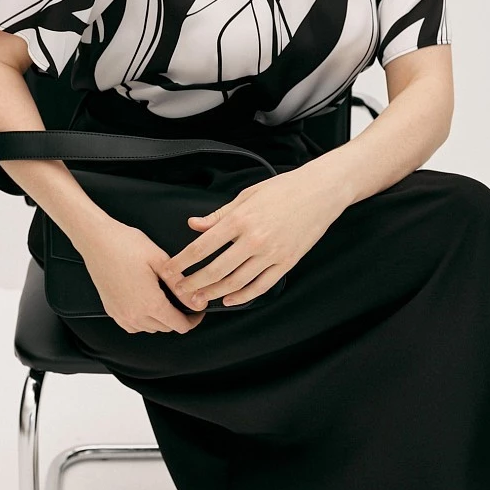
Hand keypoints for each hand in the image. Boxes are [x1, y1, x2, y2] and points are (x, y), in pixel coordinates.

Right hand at [80, 219, 207, 333]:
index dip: (193, 320)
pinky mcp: (110, 309)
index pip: (179, 325)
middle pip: (165, 328)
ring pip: (149, 328)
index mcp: (150, 304)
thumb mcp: (160, 260)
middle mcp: (134, 315)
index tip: (198, 310)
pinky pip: (132, 325)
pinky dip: (143, 320)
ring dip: (160, 319)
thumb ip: (179, 285)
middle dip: (178, 317)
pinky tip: (146, 304)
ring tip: (166, 300)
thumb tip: (197, 303)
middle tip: (183, 300)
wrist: (96, 240)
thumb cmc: (126, 245)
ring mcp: (120, 314)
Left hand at [157, 166, 345, 308]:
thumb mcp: (246, 195)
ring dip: (214, 293)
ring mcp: (272, 254)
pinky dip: (243, 297)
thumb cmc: (282, 189)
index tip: (170, 270)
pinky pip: (261, 286)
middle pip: (215, 270)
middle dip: (193, 283)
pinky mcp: (287, 263)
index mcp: (240, 219)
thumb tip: (194, 225)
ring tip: (199, 298)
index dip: (182, 262)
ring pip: (236, 282)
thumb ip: (218, 215)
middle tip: (180, 290)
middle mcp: (254, 240)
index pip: (202, 247)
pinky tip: (229, 300)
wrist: (319, 192)